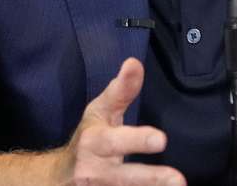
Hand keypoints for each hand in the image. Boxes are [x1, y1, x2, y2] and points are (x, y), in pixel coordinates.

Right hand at [55, 57, 185, 185]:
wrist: (59, 176)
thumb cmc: (88, 137)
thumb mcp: (100, 111)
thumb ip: (121, 90)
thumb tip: (134, 63)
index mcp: (93, 143)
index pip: (115, 141)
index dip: (137, 141)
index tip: (161, 140)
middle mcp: (94, 170)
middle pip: (123, 177)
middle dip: (149, 178)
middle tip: (177, 179)